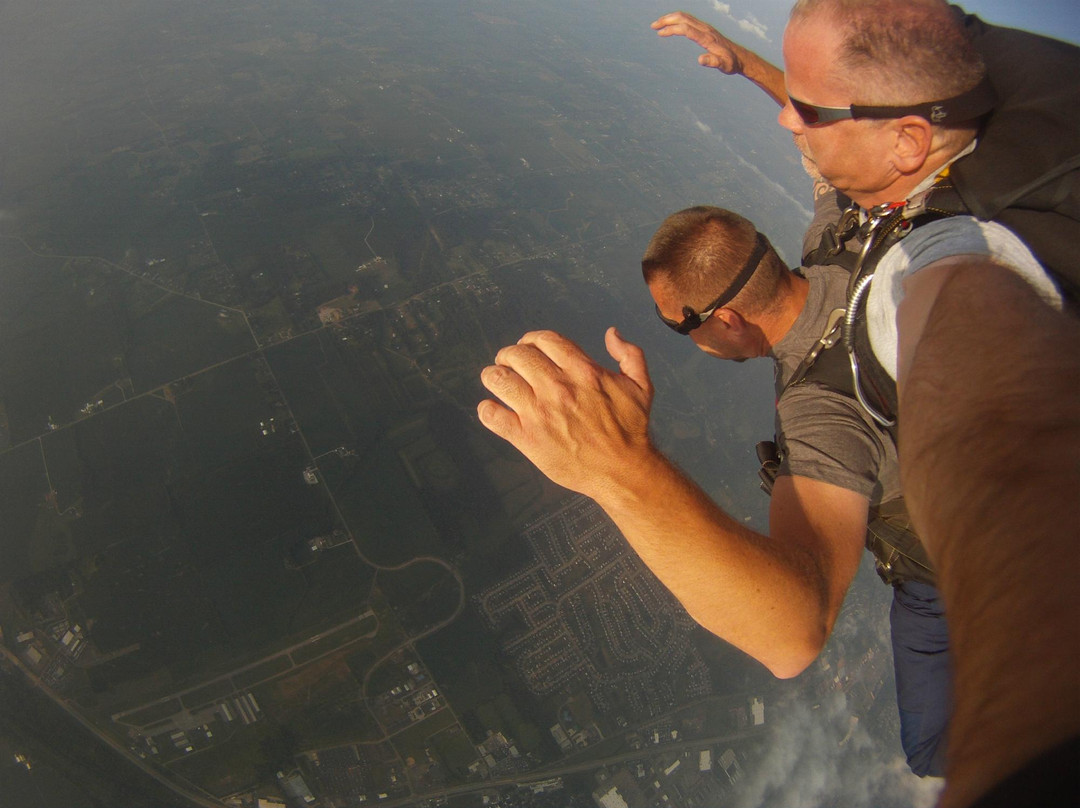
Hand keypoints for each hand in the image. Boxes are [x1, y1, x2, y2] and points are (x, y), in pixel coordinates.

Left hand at [477, 328, 654, 498]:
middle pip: (516, 355)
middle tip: (509, 365)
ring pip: (499, 379)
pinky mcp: (527, 438)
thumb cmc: (631, 429)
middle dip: (509, 355)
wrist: (623, 471)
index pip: (543, 340)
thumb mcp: (641, 386)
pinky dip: (487, 410)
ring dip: (493, 376)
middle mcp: (557, 387)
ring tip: (496, 381)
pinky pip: (493, 417)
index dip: (531, 340)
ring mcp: (539, 413)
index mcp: (582, 370)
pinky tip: (492, 410)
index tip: (528, 349)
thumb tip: (611, 333)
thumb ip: (630, 355)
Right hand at [652, 11, 744, 74]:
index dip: (672, 29)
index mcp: (707, 37)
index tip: (660, 33)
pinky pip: (689, 20)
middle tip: (653, 26)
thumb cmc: (731, 63)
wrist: (740, 57)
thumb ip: (713, 62)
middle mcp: (705, 29)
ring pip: (685, 17)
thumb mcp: (723, 66)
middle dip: (667, 20)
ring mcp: (706, 27)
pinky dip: (677, 20)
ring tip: (657, 24)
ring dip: (670, 18)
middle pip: (684, 18)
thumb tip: (700, 60)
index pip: (686, 29)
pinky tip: (671, 25)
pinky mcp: (706, 29)